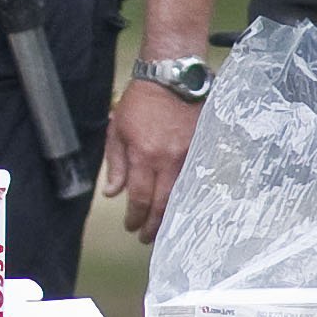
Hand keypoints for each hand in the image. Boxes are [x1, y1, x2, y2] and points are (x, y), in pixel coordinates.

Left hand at [100, 79, 200, 242]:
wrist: (172, 78)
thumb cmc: (141, 102)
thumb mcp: (118, 130)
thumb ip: (116, 164)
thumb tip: (113, 193)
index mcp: (144, 155)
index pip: (139, 198)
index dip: (135, 217)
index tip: (131, 226)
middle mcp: (168, 160)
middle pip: (163, 203)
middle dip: (153, 225)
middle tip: (146, 238)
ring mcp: (190, 155)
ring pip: (182, 195)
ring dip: (172, 215)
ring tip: (164, 228)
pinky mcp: (204, 149)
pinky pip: (197, 180)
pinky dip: (189, 197)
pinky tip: (184, 206)